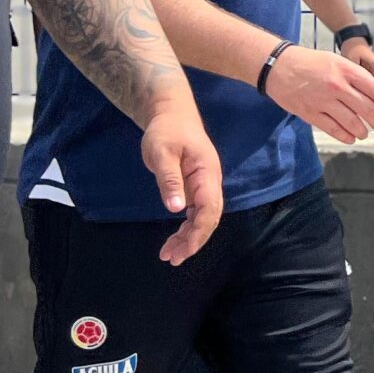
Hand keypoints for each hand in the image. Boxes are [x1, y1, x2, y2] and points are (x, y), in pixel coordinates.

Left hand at [141, 103, 223, 263]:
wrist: (171, 113)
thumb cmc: (167, 130)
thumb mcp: (162, 153)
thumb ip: (170, 180)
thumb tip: (176, 209)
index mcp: (207, 173)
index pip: (209, 209)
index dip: (198, 232)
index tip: (183, 250)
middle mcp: (211, 182)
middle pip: (210, 218)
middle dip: (194, 241)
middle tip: (172, 259)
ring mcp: (205, 185)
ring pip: (203, 217)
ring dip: (189, 237)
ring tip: (169, 255)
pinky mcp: (196, 187)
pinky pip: (196, 212)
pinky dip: (186, 227)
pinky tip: (175, 239)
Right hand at [265, 43, 373, 144]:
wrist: (279, 66)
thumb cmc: (310, 62)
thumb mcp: (336, 61)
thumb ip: (354, 76)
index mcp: (345, 70)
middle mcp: (337, 85)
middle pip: (366, 108)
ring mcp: (323, 100)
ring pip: (351, 122)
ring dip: (362, 130)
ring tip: (364, 132)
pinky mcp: (310, 113)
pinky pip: (333, 129)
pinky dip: (345, 136)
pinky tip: (351, 138)